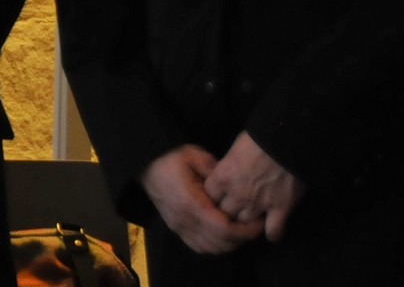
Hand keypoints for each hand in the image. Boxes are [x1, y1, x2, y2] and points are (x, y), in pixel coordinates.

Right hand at [139, 144, 260, 254]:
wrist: (144, 164)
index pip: (224, 229)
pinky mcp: (176, 228)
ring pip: (210, 248)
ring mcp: (179, 227)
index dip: (245, 231)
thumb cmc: (170, 157)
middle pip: (220, 243)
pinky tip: (222, 235)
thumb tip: (234, 184)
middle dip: (241, 238)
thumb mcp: (195, 155)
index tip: (259, 222)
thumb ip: (216, 171)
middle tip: (254, 225)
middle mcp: (185, 221)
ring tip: (240, 229)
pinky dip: (214, 246)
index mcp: (191, 203)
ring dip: (229, 244)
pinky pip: (198, 247)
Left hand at [204, 131, 305, 241]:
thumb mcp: (235, 149)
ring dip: (247, 224)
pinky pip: (273, 231)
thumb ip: (228, 166)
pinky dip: (273, 234)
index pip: (208, 196)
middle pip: (225, 214)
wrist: (286, 140)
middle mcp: (237, 194)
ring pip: (246, 224)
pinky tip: (271, 232)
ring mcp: (259, 204)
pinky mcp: (281, 209)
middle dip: (227, 213)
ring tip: (250, 222)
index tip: (217, 196)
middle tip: (233, 211)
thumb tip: (226, 172)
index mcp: (223, 177)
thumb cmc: (258, 138)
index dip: (213, 197)